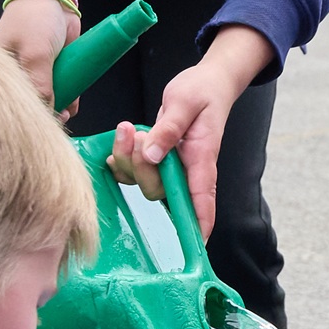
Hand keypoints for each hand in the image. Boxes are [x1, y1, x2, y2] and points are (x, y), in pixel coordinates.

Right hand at [0, 0, 79, 111]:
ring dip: (59, 106)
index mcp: (0, 69)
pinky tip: (73, 106)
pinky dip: (68, 96)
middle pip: (30, 99)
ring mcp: (36, 69)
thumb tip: (48, 111)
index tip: (39, 123)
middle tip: (59, 119)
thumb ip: (40, 84)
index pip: (10, 98)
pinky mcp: (54, 66)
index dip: (24, 112)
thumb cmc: (34, 20)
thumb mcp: (35, 54)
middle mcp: (16, 71)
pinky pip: (61, 87)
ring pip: (48, 95)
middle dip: (45, 112)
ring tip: (67, 115)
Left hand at [106, 25, 273, 237]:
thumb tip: (153, 155)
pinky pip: (134, 171)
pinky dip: (122, 159)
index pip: (203, 200)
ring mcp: (172, 166)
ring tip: (128, 127)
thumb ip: (168, 129)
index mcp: (202, 159)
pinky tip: (120, 140)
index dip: (199, 224)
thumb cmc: (202, 91)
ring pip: (143, 181)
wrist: (207, 82)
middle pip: (159, 190)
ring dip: (127, 158)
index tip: (196, 245)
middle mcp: (188, 169)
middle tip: (135, 133)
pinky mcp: (159, 158)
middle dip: (139, 167)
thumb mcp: (184, 103)